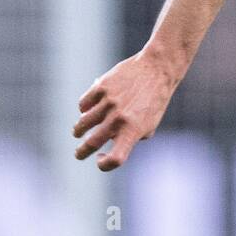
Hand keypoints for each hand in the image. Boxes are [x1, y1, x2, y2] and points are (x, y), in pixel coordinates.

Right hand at [73, 51, 176, 170]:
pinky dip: (84, 109)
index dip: (105, 164)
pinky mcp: (101, 87)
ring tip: (78, 132)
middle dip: (81, 152)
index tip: (100, 159)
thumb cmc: (155, 100)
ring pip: (84, 123)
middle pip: (92, 143)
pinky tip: (86, 111)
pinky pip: (84, 104)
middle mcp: (119, 118)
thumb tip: (112, 142)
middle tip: (79, 154)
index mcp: (133, 130)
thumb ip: (131, 136)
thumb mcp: (150, 123)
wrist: (157, 70)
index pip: (115, 158)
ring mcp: (108, 102)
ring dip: (79, 131)